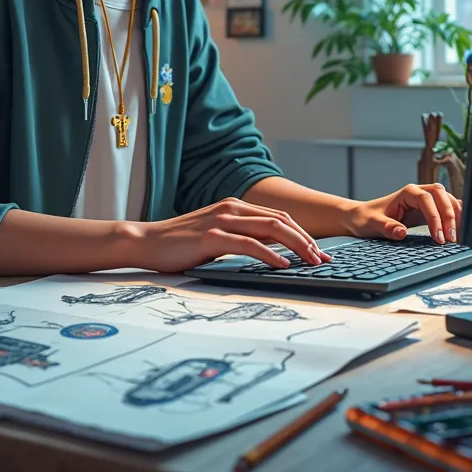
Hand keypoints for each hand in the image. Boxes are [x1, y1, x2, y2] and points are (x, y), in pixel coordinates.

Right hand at [134, 197, 331, 273]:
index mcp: (235, 206)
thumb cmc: (181, 243)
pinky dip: (271, 254)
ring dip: (297, 246)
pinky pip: (250, 244)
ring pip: (271, 228)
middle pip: (281, 220)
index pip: (279, 216)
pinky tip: (283, 265)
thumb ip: (242, 237)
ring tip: (312, 262)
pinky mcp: (213, 236)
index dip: (303, 233)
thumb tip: (273, 251)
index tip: (318, 252)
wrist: (147, 242)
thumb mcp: (217, 236)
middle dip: (307, 240)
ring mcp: (222, 220)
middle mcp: (232, 208)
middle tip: (323, 259)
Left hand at [345, 183, 461, 244]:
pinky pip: (446, 209)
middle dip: (450, 215)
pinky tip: (460, 228)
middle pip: (441, 196)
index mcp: (406, 193)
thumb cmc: (366, 219)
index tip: (439, 237)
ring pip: (447, 200)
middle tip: (452, 238)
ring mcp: (424, 201)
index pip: (427, 199)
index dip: (435, 217)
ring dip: (455, 217)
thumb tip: (401, 232)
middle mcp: (417, 193)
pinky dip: (455, 217)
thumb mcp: (372, 224)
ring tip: (458, 237)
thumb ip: (386, 227)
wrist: (362, 217)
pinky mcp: (428, 210)